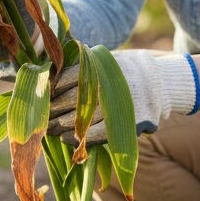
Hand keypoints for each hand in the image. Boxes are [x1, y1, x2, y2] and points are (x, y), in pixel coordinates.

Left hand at [47, 49, 199, 141]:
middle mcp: (107, 85)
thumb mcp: (104, 61)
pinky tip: (66, 139)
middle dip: (52, 110)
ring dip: (60, 126)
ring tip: (49, 129)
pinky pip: (95, 135)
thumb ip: (81, 67)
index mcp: (101, 67)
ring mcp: (116, 105)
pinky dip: (78, 138)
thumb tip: (47, 76)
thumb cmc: (123, 72)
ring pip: (81, 119)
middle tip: (41, 117)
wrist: (159, 83)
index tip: (41, 96)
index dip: (52, 89)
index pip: (68, 77)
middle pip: (71, 100)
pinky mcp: (124, 123)